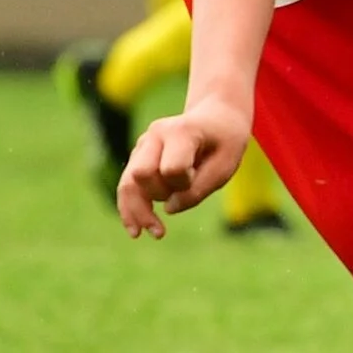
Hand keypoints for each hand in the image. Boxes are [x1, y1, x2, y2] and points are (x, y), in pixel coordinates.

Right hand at [117, 97, 251, 237]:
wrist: (216, 118)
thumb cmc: (224, 142)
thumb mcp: (225, 166)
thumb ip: (199, 189)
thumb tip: (168, 209)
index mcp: (180, 132)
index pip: (171, 168)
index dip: (185, 183)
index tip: (199, 176)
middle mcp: (155, 136)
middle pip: (141, 175)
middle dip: (159, 195)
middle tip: (182, 193)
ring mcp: (143, 146)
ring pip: (128, 184)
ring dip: (139, 211)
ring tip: (158, 234)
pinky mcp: (139, 158)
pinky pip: (126, 186)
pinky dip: (130, 209)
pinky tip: (137, 231)